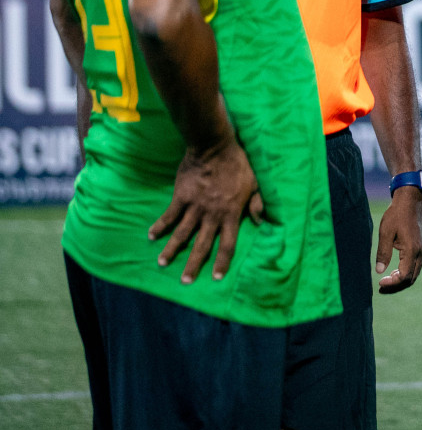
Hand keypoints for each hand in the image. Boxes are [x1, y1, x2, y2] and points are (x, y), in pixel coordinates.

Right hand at [148, 138, 264, 283]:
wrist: (215, 148)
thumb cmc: (239, 165)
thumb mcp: (255, 184)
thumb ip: (258, 204)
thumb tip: (262, 221)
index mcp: (231, 213)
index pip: (228, 244)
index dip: (222, 261)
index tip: (216, 277)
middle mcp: (212, 215)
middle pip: (202, 245)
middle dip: (194, 265)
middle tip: (185, 281)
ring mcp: (195, 207)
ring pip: (182, 234)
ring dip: (172, 250)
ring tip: (162, 263)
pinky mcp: (181, 197)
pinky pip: (169, 215)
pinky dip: (160, 226)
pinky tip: (151, 236)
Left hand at [376, 187, 421, 292]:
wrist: (412, 200)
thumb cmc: (396, 214)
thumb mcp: (385, 232)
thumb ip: (383, 253)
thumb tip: (379, 271)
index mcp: (412, 250)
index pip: (404, 276)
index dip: (392, 283)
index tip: (379, 282)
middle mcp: (420, 252)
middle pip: (411, 279)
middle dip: (396, 286)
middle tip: (381, 288)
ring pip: (414, 274)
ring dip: (401, 280)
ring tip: (386, 281)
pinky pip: (415, 266)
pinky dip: (406, 273)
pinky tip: (394, 270)